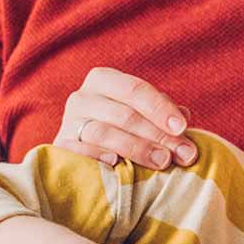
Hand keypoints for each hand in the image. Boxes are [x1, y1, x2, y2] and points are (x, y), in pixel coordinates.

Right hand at [55, 67, 195, 168]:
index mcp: (103, 80)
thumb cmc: (122, 128)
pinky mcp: (59, 147)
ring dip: (136, 148)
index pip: (134, 89)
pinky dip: (98, 156)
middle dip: (157, 134)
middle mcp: (82, 97)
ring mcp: (68, 123)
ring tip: (162, 161)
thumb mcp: (142, 114)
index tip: (182, 128)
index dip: (160, 108)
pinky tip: (116, 164)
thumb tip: (184, 117)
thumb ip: (163, 115)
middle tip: (183, 154)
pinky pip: (78, 151)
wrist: (83, 151)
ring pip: (103, 132)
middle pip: (123, 114)